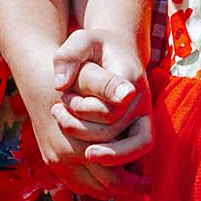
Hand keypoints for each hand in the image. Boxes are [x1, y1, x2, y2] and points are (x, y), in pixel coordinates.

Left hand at [51, 28, 151, 169]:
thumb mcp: (81, 40)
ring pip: (127, 150)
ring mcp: (143, 120)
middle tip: (57, 112)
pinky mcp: (139, 132)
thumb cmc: (95, 47)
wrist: (118, 54)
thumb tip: (60, 84)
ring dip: (94, 147)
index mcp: (129, 79)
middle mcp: (142, 102)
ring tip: (64, 126)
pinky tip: (81, 150)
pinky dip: (108, 159)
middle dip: (81, 128)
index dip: (84, 110)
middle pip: (113, 132)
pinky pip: (130, 156)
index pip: (110, 109)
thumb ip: (68, 56)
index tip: (62, 101)